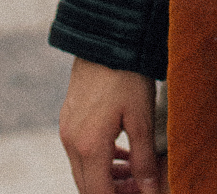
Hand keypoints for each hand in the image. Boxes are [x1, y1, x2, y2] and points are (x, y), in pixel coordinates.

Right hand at [59, 58, 162, 193]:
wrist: (106, 38)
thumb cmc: (127, 75)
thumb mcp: (142, 118)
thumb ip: (144, 159)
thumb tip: (150, 190)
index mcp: (89, 146)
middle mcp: (71, 142)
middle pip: (88, 186)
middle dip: (113, 192)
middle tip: (141, 187)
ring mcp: (67, 130)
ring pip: (83, 170)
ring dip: (106, 177)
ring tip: (135, 174)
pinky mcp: (69, 119)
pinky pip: (81, 151)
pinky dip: (99, 160)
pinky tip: (121, 154)